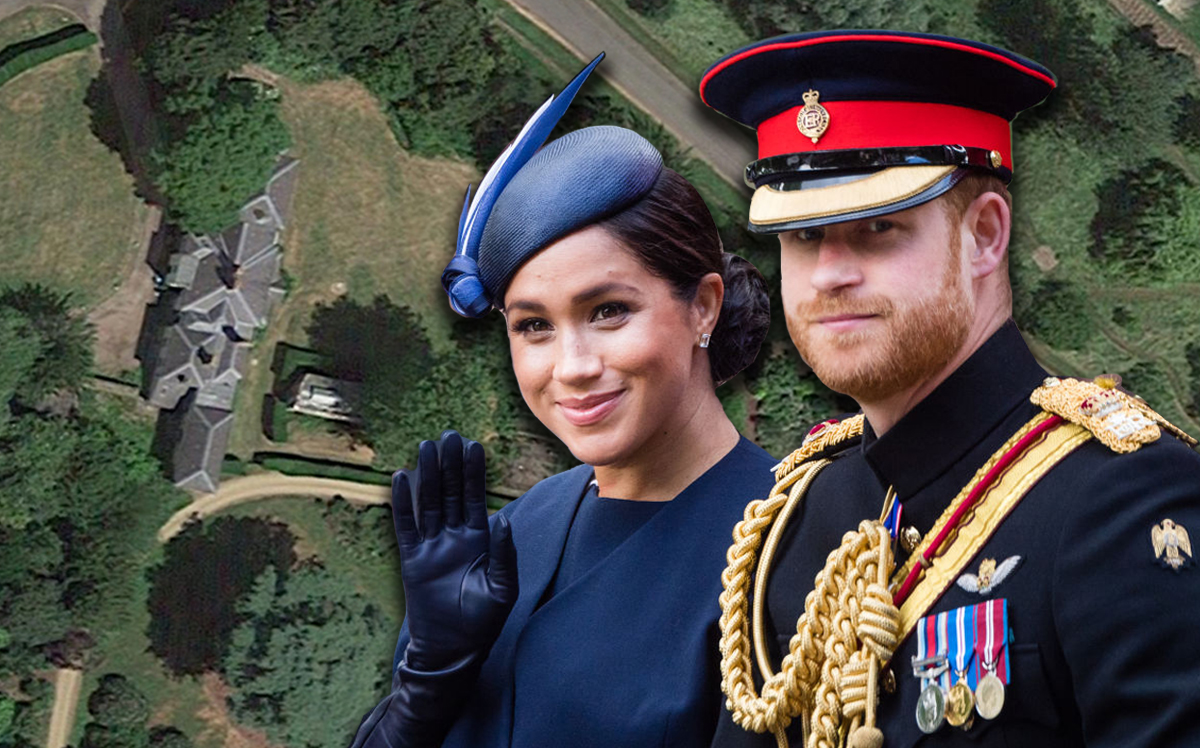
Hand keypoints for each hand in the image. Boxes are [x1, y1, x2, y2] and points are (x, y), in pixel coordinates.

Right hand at [392, 430, 517, 671]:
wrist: (452, 650)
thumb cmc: (482, 622)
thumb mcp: (502, 588)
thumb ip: (504, 554)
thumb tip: (502, 519)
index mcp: (479, 540)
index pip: (474, 497)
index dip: (474, 472)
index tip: (474, 446)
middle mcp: (454, 537)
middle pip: (450, 492)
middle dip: (450, 465)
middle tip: (449, 435)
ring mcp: (432, 547)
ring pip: (429, 503)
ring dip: (428, 475)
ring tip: (426, 447)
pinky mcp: (413, 559)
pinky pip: (407, 526)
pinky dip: (404, 504)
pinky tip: (402, 479)